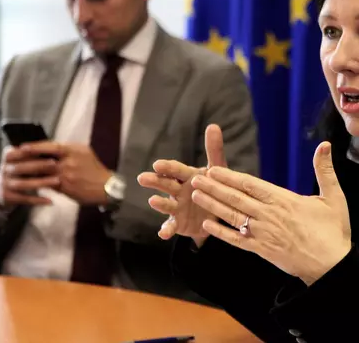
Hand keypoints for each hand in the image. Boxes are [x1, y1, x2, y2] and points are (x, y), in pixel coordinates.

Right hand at [0, 145, 59, 210]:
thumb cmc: (19, 170)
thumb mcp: (21, 159)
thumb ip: (33, 153)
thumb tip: (55, 147)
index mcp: (8, 156)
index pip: (18, 152)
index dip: (31, 151)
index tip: (47, 149)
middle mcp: (4, 169)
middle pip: (21, 167)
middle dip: (38, 165)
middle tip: (55, 163)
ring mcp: (5, 184)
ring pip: (23, 184)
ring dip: (41, 182)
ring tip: (57, 181)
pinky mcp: (8, 197)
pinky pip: (24, 199)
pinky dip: (38, 200)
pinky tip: (50, 201)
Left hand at [21, 141, 111, 204]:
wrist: (106, 187)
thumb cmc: (93, 169)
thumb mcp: (84, 153)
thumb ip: (67, 151)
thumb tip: (48, 149)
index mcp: (75, 150)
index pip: (51, 146)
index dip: (36, 146)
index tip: (22, 146)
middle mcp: (71, 161)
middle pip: (43, 159)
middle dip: (26, 160)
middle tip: (11, 160)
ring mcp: (68, 174)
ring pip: (43, 173)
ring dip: (28, 173)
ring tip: (15, 172)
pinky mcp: (66, 187)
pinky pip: (48, 184)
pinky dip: (37, 183)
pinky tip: (27, 183)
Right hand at [138, 124, 224, 244]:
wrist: (216, 214)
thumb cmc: (213, 187)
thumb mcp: (216, 170)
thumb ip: (214, 150)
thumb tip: (213, 125)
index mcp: (188, 176)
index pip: (176, 170)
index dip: (167, 167)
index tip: (157, 164)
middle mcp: (179, 190)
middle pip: (166, 184)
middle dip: (155, 181)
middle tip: (142, 178)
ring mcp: (177, 207)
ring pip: (166, 204)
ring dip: (159, 203)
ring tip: (153, 201)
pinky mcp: (178, 223)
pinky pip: (170, 226)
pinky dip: (166, 229)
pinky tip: (163, 233)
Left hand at [191, 142, 350, 285]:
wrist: (330, 266)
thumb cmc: (334, 231)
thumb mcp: (334, 197)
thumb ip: (325, 171)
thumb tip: (325, 144)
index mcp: (284, 200)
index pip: (251, 184)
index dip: (230, 176)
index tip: (214, 168)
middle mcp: (269, 215)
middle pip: (236, 198)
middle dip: (214, 187)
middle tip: (195, 177)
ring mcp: (263, 233)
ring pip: (232, 216)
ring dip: (213, 205)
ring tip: (195, 195)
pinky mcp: (262, 250)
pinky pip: (236, 240)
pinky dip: (221, 232)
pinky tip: (207, 225)